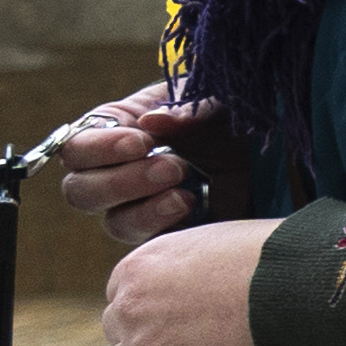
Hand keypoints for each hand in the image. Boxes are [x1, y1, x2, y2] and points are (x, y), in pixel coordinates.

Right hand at [50, 87, 223, 254]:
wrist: (270, 152)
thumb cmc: (228, 115)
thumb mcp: (213, 100)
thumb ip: (186, 107)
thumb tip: (151, 122)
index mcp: (114, 132)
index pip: (75, 149)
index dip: (100, 149)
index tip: (142, 142)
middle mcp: (116, 172)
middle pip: (80, 192)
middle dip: (123, 182)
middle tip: (174, 167)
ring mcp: (139, 207)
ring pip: (114, 223)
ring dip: (145, 210)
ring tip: (185, 192)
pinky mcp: (166, 233)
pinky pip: (148, 246)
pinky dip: (166, 228)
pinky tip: (192, 207)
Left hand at [99, 218, 288, 345]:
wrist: (304, 291)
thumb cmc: (276, 261)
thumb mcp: (218, 242)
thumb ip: (189, 265)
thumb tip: (197, 283)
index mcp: (140, 267)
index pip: (122, 298)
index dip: (152, 311)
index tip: (179, 319)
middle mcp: (131, 307)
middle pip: (119, 334)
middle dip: (149, 340)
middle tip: (191, 344)